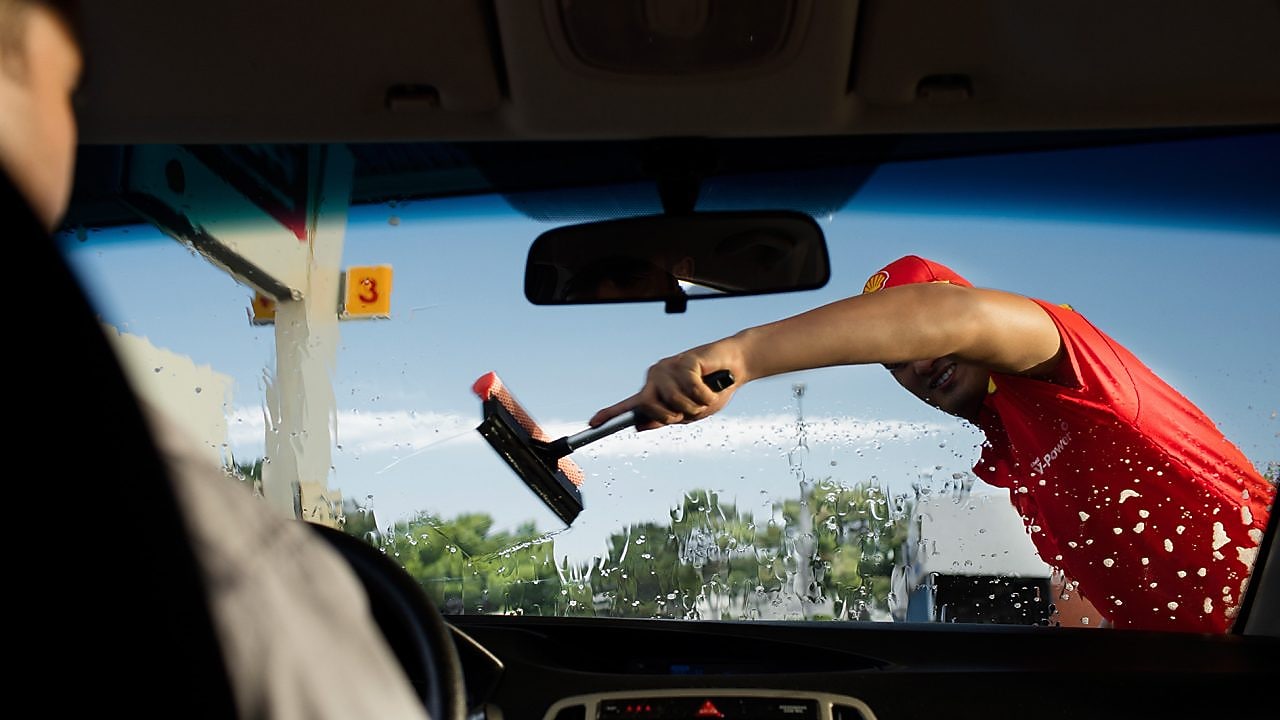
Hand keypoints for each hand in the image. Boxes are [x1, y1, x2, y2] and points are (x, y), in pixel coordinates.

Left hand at [589, 339, 744, 430]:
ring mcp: (668, 368)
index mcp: (655, 392)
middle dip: (675, 414)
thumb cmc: (713, 389)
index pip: (630, 405)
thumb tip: (640, 425)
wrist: (736, 367)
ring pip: (674, 400)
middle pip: (652, 407)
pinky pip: (692, 388)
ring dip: (696, 404)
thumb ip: (667, 418)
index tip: (593, 424)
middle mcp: (657, 378)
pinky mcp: (683, 360)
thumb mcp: (690, 412)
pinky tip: (711, 383)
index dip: (610, 414)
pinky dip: (706, 393)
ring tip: (705, 392)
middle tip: (693, 407)